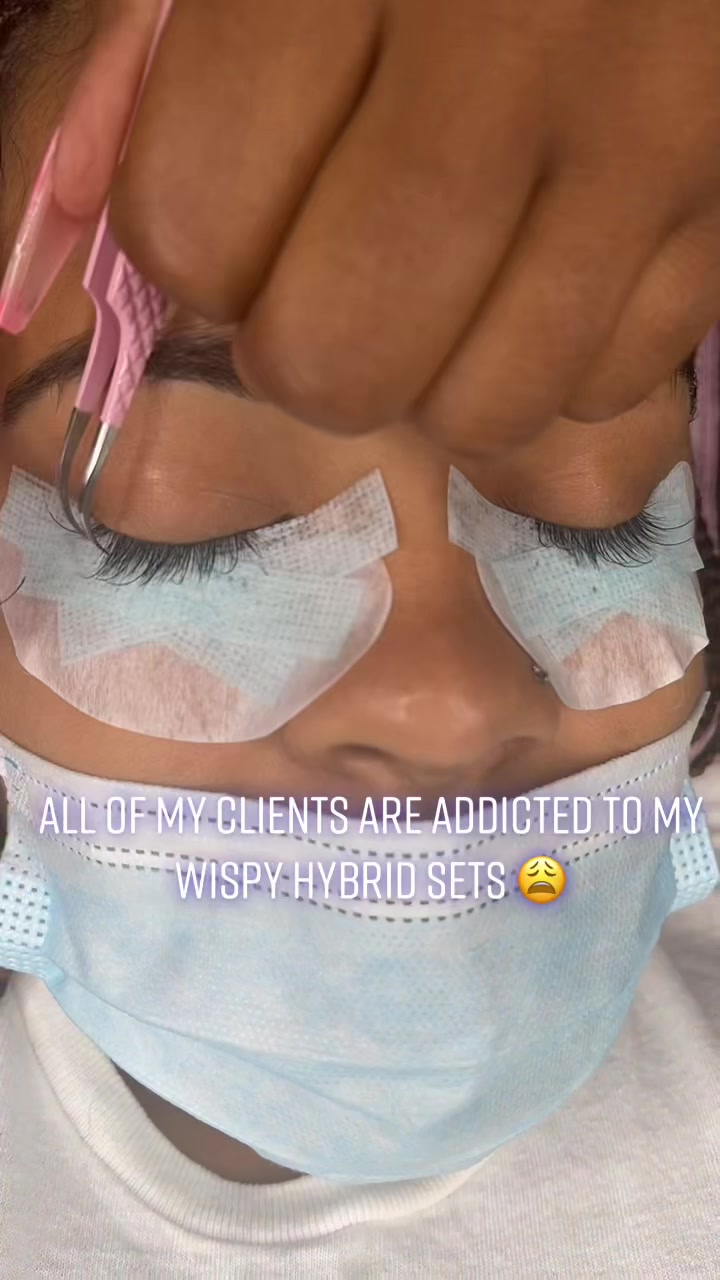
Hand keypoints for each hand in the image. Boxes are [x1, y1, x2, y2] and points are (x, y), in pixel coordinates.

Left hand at [53, 0, 719, 451]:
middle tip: (326, 282)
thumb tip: (79, 210)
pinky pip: (607, 387)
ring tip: (446, 284)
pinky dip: (554, 362)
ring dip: (433, 378)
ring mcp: (649, 139)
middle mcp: (513, 48)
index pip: (198, 226)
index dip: (193, 252)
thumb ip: (161, 45)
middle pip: (339, 355)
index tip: (228, 210)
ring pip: (484, 410)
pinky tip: (550, 271)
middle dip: (304, 350)